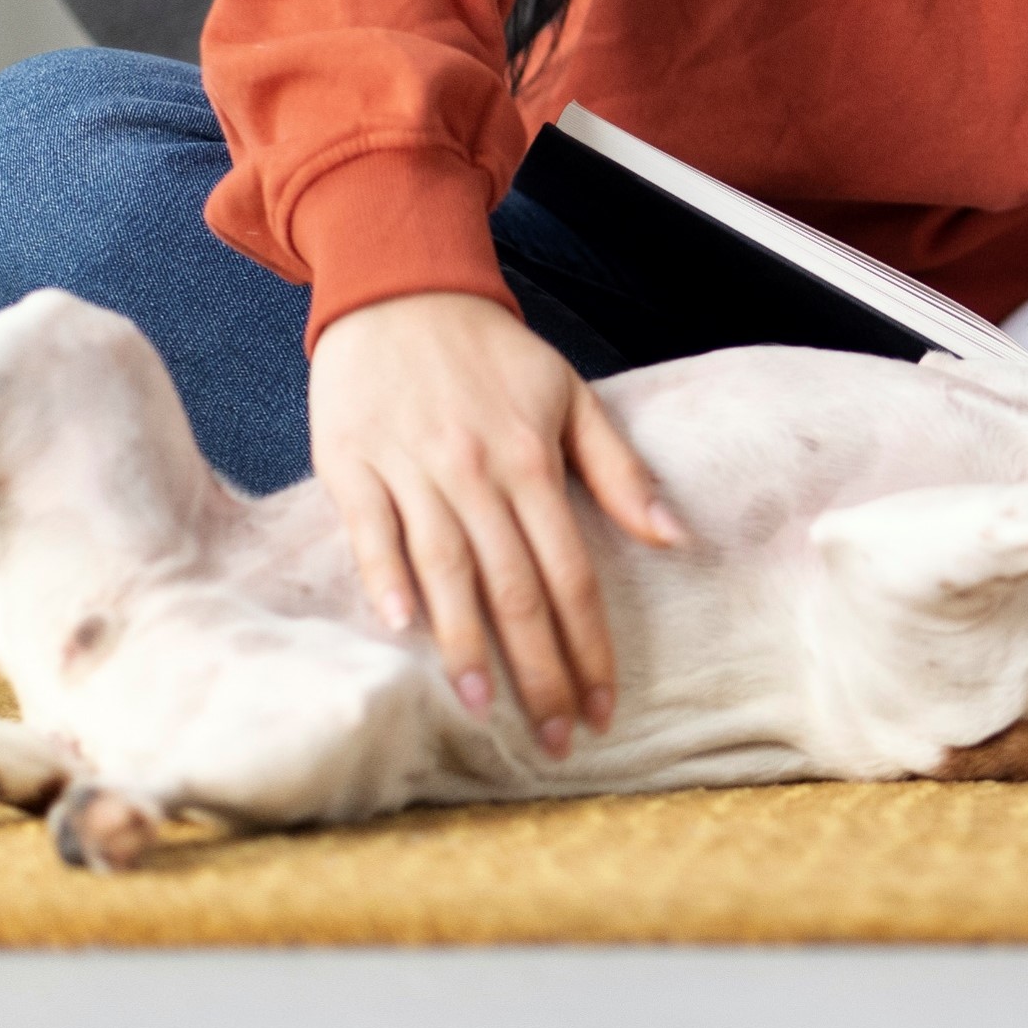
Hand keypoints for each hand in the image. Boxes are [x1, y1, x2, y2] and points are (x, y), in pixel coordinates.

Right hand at [308, 290, 683, 757]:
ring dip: (466, 647)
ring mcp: (411, 470)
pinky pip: (372, 533)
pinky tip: (403, 631)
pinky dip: (387, 580)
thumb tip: (675, 538)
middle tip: (556, 738)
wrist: (402, 289)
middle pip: (514, 589)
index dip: (589, 644)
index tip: (604, 704)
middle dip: (539, 670)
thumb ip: (622, 471)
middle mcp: (475, 472)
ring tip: (488, 712)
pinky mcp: (352, 465)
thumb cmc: (493, 354)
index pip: (571, 573)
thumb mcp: (572, 396)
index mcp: (532, 461)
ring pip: (446, 571)